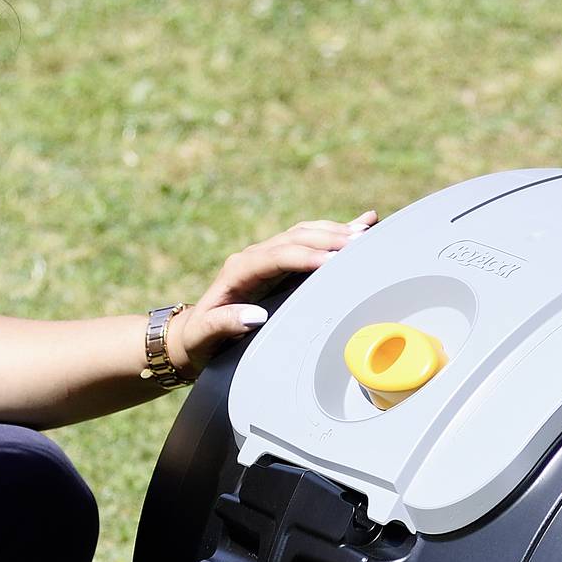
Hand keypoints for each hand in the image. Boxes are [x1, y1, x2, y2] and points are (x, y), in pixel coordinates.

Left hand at [167, 210, 382, 371]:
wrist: (195, 334)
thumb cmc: (199, 338)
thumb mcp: (202, 336)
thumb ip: (223, 323)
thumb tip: (253, 315)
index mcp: (238, 271)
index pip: (276, 257)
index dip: (305, 257)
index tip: (332, 261)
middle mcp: (254, 257)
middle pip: (295, 239)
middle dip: (328, 239)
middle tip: (360, 243)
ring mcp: (268, 256)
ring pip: (306, 234)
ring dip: (336, 231)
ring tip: (366, 232)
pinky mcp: (280, 261)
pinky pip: (310, 240)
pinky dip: (335, 232)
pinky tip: (363, 223)